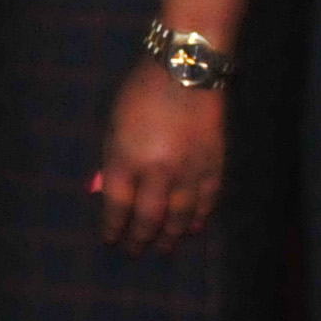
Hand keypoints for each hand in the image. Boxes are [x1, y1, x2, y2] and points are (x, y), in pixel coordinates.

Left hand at [95, 65, 224, 253]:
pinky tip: (194, 228)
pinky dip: (200, 218)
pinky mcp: (214, 166)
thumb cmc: (140, 92)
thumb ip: (111, 160)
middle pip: (148, 217)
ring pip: (180, 216)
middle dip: (140, 238)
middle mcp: (158, 171)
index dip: (113, 226)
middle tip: (135, 251)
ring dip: (170, 235)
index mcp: (126, 158)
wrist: (187, 70)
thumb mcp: (113, 124)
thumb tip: (105, 193)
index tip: (111, 240)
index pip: (118, 205)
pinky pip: (207, 201)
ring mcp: (189, 171)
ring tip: (163, 247)